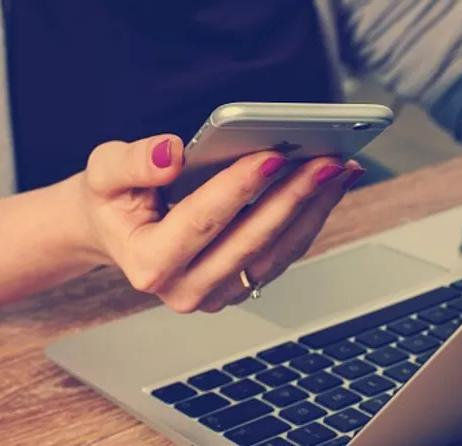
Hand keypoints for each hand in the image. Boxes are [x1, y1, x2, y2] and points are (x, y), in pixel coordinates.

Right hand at [79, 135, 364, 312]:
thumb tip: (171, 154)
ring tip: (340, 170)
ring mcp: (218, 292)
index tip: (274, 154)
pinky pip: (283, 255)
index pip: (203, 221)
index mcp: (149, 263)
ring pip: (277, 252)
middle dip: (293, 196)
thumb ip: (131, 163)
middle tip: (327, 161)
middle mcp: (186, 289)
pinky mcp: (241, 285)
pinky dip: (310, 220)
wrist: (120, 232)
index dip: (240, 187)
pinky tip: (328, 189)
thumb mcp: (104, 173)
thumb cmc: (113, 202)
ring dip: (313, 209)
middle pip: (252, 240)